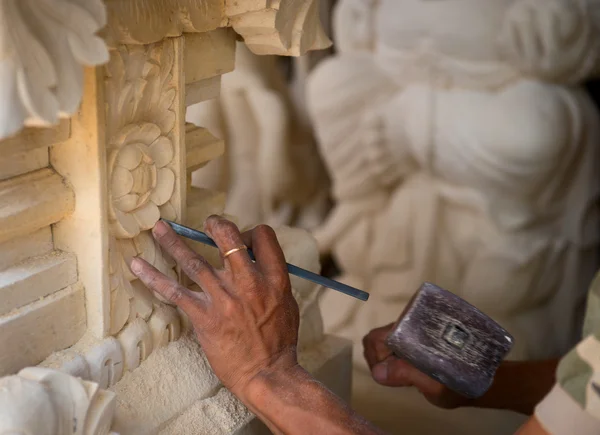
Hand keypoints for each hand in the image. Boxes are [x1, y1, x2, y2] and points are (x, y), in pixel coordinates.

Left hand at [130, 217, 299, 399]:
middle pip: (227, 238)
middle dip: (214, 225)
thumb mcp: (287, 302)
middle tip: (205, 224)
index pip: (262, 237)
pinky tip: (137, 265)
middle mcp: (248, 283)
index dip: (250, 232)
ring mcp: (224, 299)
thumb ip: (271, 278)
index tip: (241, 241)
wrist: (267, 374)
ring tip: (159, 228)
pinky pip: (173, 292)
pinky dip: (153, 277)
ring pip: (193, 260)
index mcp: (274, 279)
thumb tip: (253, 260)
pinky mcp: (204, 317)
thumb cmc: (279, 341)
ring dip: (173, 241)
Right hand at [362, 323, 469, 409]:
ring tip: (408, 375)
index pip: (376, 339)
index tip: (392, 376)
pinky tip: (410, 369)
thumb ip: (406, 375)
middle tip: (398, 377)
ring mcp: (412, 329)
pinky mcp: (416, 335)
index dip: (377, 359)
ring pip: (385, 340)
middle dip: (381, 359)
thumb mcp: (433, 384)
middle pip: (377, 338)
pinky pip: (395, 344)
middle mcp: (409, 324)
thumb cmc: (459, 384)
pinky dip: (395, 358)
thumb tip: (378, 372)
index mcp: (411, 332)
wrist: (481, 378)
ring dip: (389, 360)